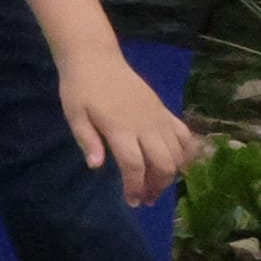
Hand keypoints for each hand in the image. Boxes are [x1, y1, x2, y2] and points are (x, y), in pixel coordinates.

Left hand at [59, 46, 197, 205]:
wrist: (95, 58)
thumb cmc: (80, 88)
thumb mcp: (74, 114)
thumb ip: (87, 140)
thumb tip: (96, 167)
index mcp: (120, 128)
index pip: (134, 166)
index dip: (135, 187)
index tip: (133, 201)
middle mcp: (145, 125)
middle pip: (163, 164)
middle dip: (157, 186)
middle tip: (146, 198)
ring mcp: (159, 117)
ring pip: (178, 153)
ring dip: (172, 174)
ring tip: (157, 185)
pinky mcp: (165, 111)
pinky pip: (185, 135)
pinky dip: (186, 153)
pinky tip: (178, 164)